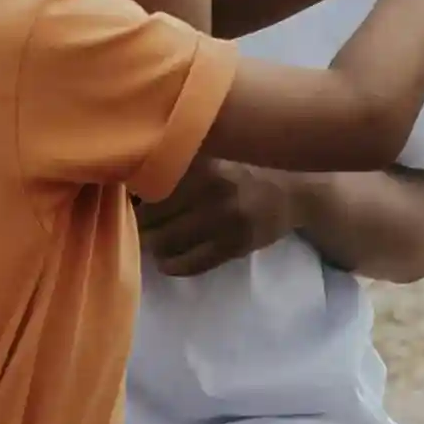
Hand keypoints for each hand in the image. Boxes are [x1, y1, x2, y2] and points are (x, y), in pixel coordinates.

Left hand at [136, 159, 299, 274]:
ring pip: (167, 243)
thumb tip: (129, 186)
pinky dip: (172, 266)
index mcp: (200, 162)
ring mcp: (224, 220)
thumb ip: (177, 166)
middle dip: (140, 226)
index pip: (147, 187)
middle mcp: (210, 189)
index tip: (131, 204)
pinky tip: (167, 262)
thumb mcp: (210, 156)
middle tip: (140, 228)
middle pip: (151, 218)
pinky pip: (191, 264)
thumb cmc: (242, 169)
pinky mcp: (235, 245)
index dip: (133, 199)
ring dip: (153, 248)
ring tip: (154, 245)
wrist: (294, 188)